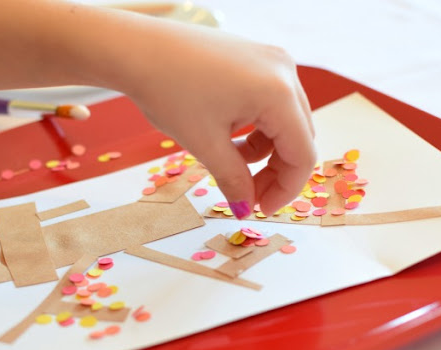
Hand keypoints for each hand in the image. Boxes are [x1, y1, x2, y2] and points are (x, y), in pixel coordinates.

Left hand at [122, 20, 315, 216]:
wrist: (137, 48)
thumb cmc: (168, 88)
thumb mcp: (204, 144)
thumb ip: (234, 180)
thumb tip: (246, 208)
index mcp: (278, 93)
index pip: (302, 155)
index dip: (285, 190)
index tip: (261, 210)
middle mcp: (285, 72)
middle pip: (298, 138)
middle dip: (275, 173)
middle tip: (248, 196)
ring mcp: (272, 63)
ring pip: (285, 122)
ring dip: (265, 152)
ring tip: (231, 166)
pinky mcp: (257, 60)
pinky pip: (271, 104)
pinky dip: (256, 129)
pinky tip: (230, 140)